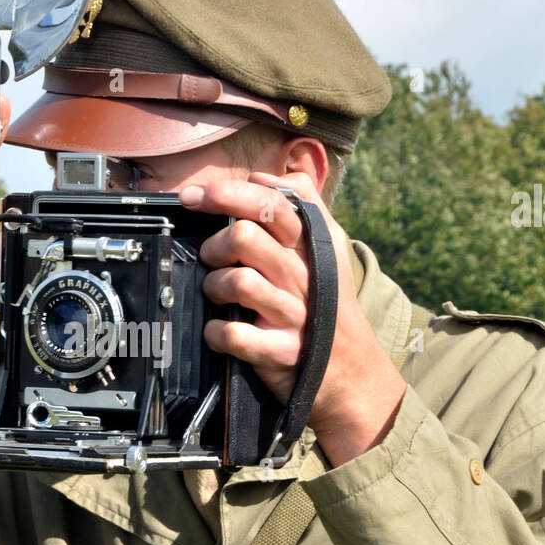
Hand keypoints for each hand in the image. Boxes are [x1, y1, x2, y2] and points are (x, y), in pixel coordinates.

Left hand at [179, 171, 407, 465]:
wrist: (351, 372)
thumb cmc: (326, 306)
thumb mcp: (327, 250)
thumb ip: (304, 206)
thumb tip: (274, 171)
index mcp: (311, 246)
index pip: (270, 203)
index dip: (225, 194)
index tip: (192, 195)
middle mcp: (303, 276)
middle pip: (245, 236)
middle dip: (215, 245)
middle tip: (214, 258)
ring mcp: (293, 314)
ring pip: (238, 282)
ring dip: (214, 287)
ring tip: (219, 295)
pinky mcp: (281, 351)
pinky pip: (234, 335)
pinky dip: (217, 332)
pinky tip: (220, 331)